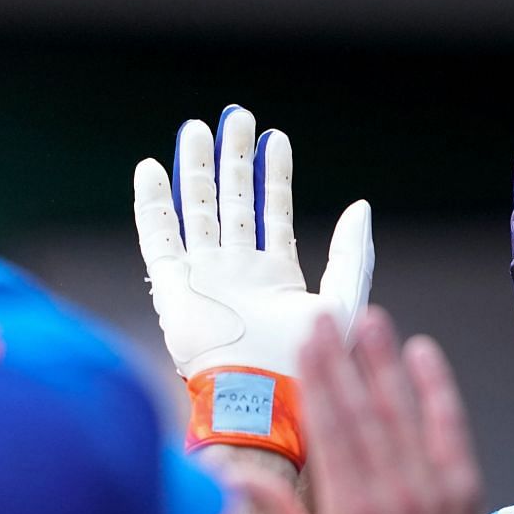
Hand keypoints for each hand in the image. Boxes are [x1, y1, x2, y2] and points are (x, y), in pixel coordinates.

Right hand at [133, 104, 373, 380]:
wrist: (264, 396)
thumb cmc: (308, 361)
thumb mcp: (344, 301)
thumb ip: (352, 254)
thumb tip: (361, 206)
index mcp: (276, 276)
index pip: (272, 212)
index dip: (274, 175)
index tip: (274, 137)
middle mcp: (237, 272)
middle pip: (232, 202)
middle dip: (233, 160)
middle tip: (232, 117)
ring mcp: (203, 277)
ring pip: (197, 210)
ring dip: (196, 170)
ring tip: (196, 129)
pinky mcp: (172, 288)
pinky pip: (157, 238)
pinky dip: (153, 204)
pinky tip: (152, 170)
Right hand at [233, 306, 481, 513]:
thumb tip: (230, 473)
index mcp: (352, 512)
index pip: (332, 430)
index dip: (319, 381)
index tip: (308, 343)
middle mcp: (395, 495)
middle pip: (366, 412)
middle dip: (347, 360)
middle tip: (331, 318)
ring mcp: (434, 488)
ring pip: (406, 412)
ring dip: (388, 363)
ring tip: (373, 322)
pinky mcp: (463, 486)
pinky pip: (450, 427)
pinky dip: (438, 388)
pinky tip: (423, 354)